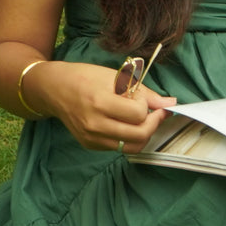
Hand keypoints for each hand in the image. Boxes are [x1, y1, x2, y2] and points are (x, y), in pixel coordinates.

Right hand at [39, 61, 176, 152]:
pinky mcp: (90, 145)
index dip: (147, 106)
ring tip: (143, 120)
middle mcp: (95, 125)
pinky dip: (129, 138)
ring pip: (132, 147)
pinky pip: (119, 148)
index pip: (139, 114)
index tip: (144, 97)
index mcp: (100, 103)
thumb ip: (145, 92)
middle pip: (139, 135)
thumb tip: (171, 103)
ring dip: (144, 134)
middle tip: (155, 112)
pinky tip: (127, 124)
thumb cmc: (86, 77)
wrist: (54, 89)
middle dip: (154, 123)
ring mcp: (91, 138)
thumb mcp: (116, 77)